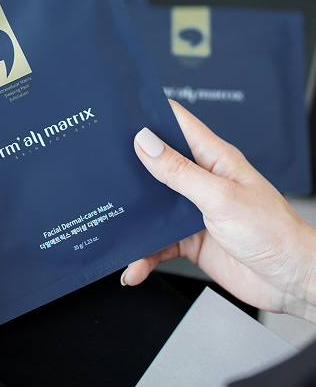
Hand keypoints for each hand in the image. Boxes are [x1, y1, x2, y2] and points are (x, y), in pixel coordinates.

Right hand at [127, 100, 315, 322]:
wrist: (289, 279)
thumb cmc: (272, 232)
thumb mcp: (219, 196)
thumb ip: (179, 171)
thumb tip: (145, 142)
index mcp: (212, 158)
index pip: (177, 123)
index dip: (149, 112)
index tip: (119, 111)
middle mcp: (200, 181)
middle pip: (155, 165)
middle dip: (128, 168)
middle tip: (100, 169)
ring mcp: (192, 210)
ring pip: (150, 208)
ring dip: (132, 221)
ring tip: (113, 229)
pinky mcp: (188, 239)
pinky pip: (156, 244)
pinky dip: (142, 256)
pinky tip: (134, 267)